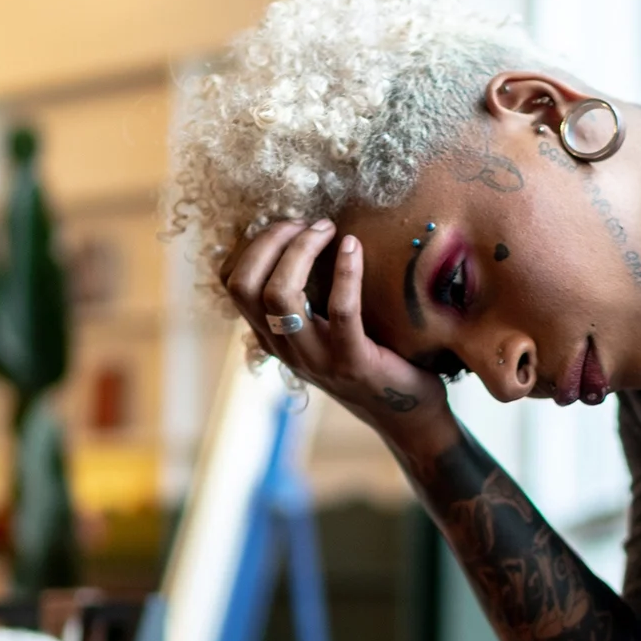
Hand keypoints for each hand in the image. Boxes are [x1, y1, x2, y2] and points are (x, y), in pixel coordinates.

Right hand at [223, 218, 451, 446]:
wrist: (407, 416)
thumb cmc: (373, 361)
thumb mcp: (326, 332)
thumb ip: (309, 301)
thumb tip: (306, 240)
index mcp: (273, 338)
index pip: (233, 285)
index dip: (252, 246)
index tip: (289, 227)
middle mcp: (285, 350)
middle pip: (245, 285)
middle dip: (271, 241)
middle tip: (308, 223)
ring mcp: (315, 359)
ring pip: (279, 295)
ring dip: (301, 250)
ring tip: (328, 229)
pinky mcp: (353, 363)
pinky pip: (341, 310)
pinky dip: (346, 270)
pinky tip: (353, 246)